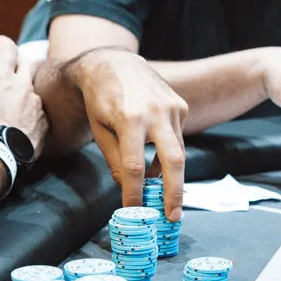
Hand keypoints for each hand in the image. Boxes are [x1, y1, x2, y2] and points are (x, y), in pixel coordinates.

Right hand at [0, 36, 47, 153]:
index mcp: (1, 79)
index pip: (8, 49)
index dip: (4, 43)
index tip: (1, 43)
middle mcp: (22, 86)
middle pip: (28, 63)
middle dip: (21, 62)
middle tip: (13, 68)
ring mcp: (36, 103)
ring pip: (34, 90)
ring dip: (26, 93)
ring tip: (16, 105)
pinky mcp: (45, 121)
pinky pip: (40, 112)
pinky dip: (33, 114)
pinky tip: (24, 124)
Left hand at [71, 48, 186, 218]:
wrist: (114, 63)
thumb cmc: (100, 99)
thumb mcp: (100, 130)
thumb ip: (115, 160)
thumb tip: (129, 187)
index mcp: (129, 120)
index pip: (134, 167)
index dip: (134, 193)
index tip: (134, 211)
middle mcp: (155, 112)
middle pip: (172, 161)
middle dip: (174, 193)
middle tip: (172, 217)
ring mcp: (172, 107)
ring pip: (177, 152)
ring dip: (168, 175)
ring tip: (159, 192)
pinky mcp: (180, 104)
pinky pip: (177, 137)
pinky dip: (167, 152)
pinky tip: (154, 155)